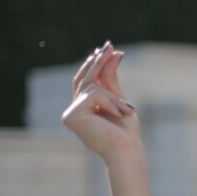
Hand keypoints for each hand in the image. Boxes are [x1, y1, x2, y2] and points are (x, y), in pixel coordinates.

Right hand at [61, 40, 140, 161]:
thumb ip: (111, 78)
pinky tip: (118, 114)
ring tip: (126, 111)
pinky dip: (110, 102)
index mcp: (84, 108)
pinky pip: (93, 95)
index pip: (87, 81)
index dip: (95, 64)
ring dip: (114, 97)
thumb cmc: (125, 131)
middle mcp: (74, 110)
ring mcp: (70, 113)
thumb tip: (112, 53)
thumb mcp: (119, 99)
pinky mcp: (71, 116)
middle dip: (98, 62)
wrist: (126, 149)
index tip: (109, 48)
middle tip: (110, 46)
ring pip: (92, 87)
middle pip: (84, 79)